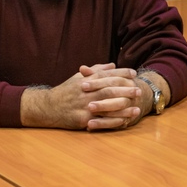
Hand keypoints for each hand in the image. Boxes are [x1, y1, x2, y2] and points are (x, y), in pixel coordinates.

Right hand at [20, 63, 141, 129]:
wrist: (47, 107)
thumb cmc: (66, 91)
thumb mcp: (78, 77)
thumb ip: (96, 70)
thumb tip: (113, 65)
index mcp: (86, 80)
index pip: (106, 74)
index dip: (121, 73)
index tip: (134, 73)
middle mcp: (86, 92)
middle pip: (109, 90)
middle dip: (126, 90)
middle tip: (139, 90)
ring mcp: (84, 106)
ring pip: (107, 106)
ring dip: (124, 108)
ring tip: (137, 109)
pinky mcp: (82, 119)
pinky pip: (101, 121)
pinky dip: (113, 122)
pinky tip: (124, 122)